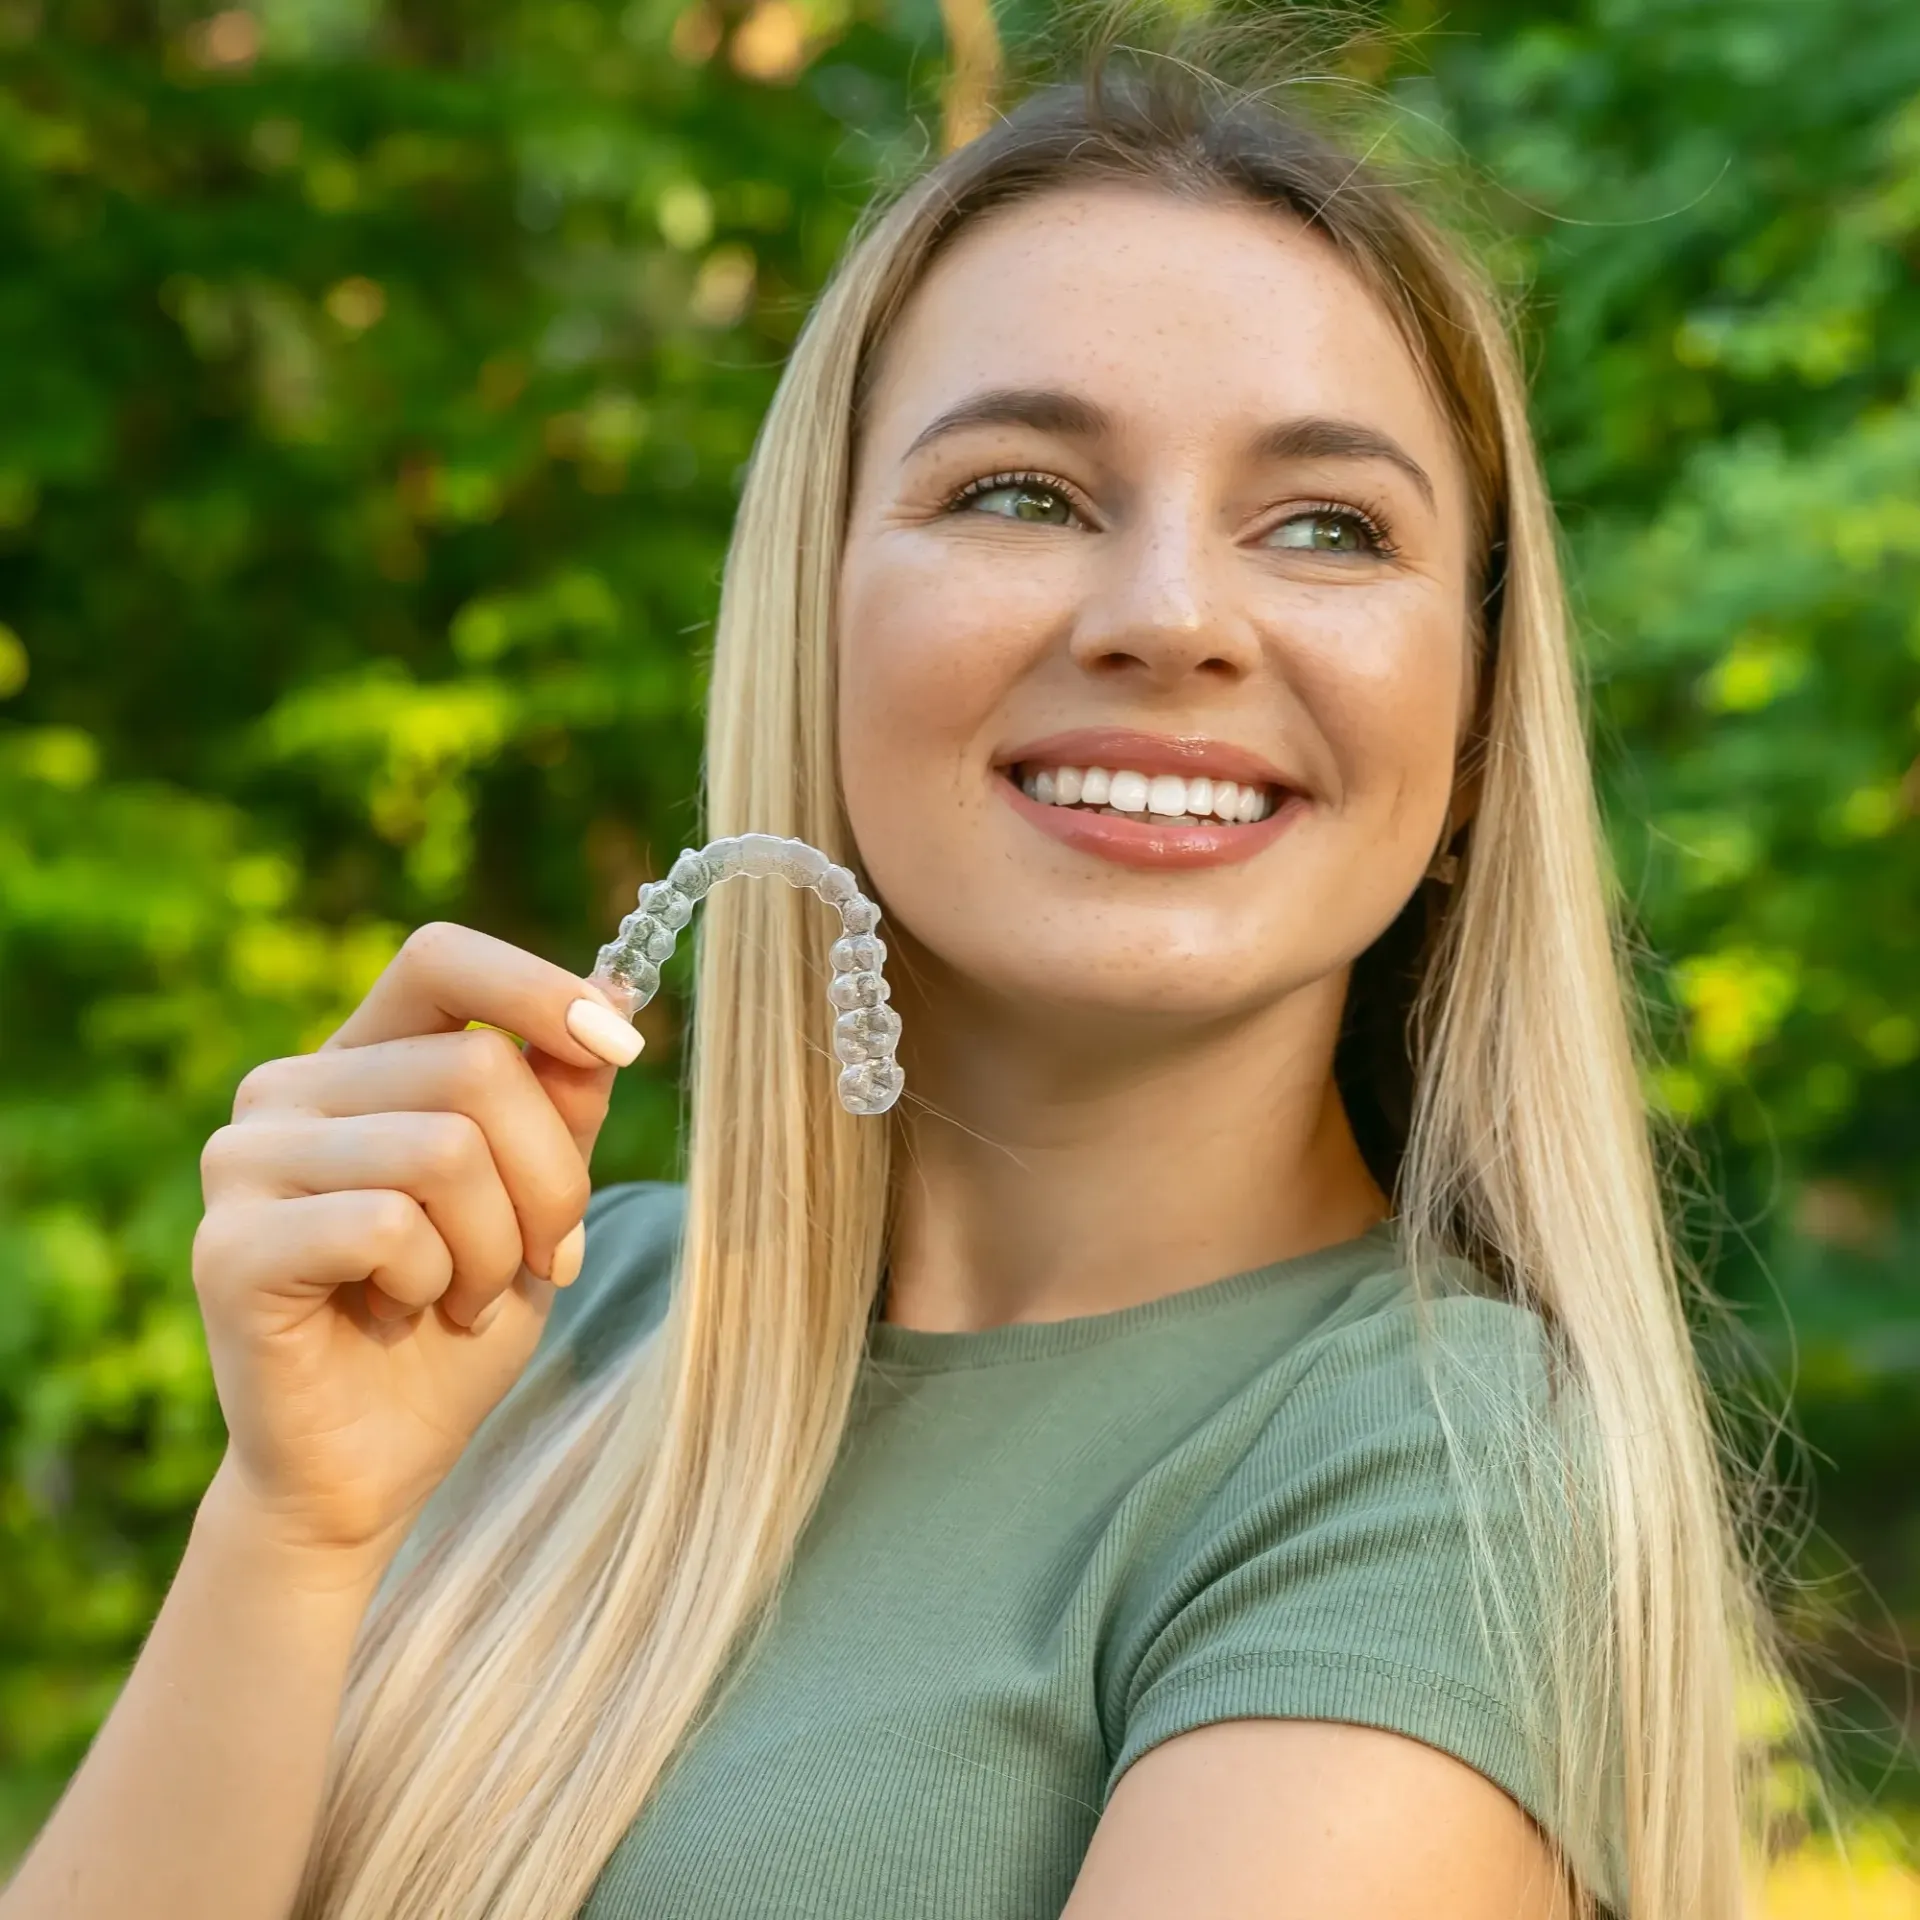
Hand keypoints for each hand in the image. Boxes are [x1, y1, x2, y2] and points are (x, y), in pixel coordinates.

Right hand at [190, 922, 643, 1573]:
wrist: (371, 1468)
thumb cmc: (455, 1322)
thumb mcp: (536, 1199)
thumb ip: (561, 1101)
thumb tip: (612, 994)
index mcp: (359, 1060)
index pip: (441, 958)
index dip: (540, 991)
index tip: (622, 1044)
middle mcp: (285, 1089)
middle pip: (476, 1068)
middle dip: (551, 1180)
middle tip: (544, 1258)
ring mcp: (243, 1162)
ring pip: (445, 1147)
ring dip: (497, 1247)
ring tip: (465, 1297)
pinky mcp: (230, 1246)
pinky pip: (390, 1224)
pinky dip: (435, 1282)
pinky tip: (403, 1316)